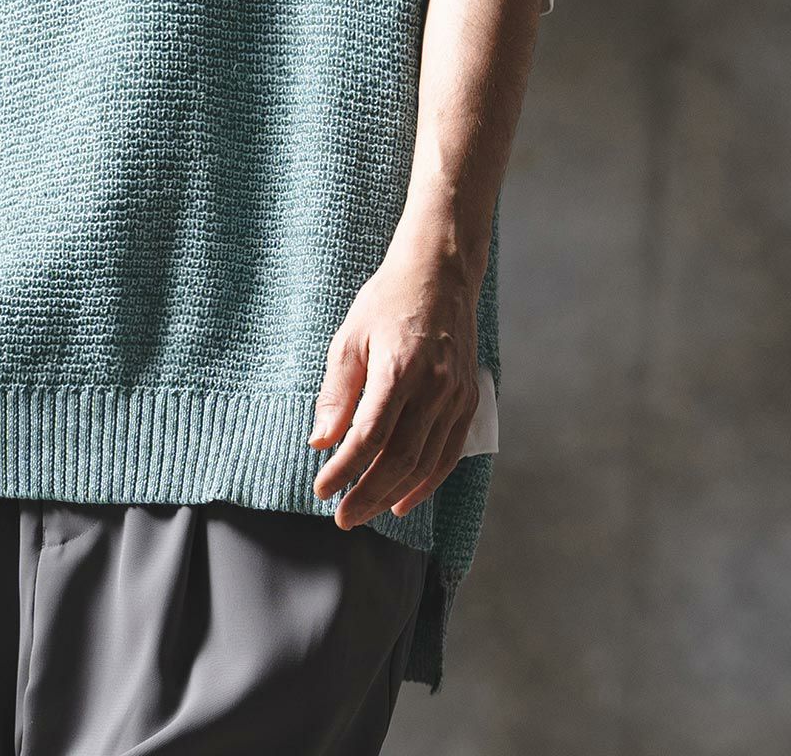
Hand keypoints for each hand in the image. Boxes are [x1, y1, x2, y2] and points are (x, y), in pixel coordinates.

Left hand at [307, 238, 480, 528]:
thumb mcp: (349, 337)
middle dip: (368, 493)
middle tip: (342, 517)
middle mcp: (435, 386)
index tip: (322, 489)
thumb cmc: (387, 301)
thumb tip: (321, 442)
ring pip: (426, 462)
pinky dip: (427, 481)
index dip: (344, 469)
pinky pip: (449, 452)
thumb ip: (336, 393)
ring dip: (394, 493)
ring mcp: (457, 395)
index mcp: (400, 368)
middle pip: (400, 458)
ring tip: (366, 512)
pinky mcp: (469, 399)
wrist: (440, 273)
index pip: (369, 436)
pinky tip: (403, 498)